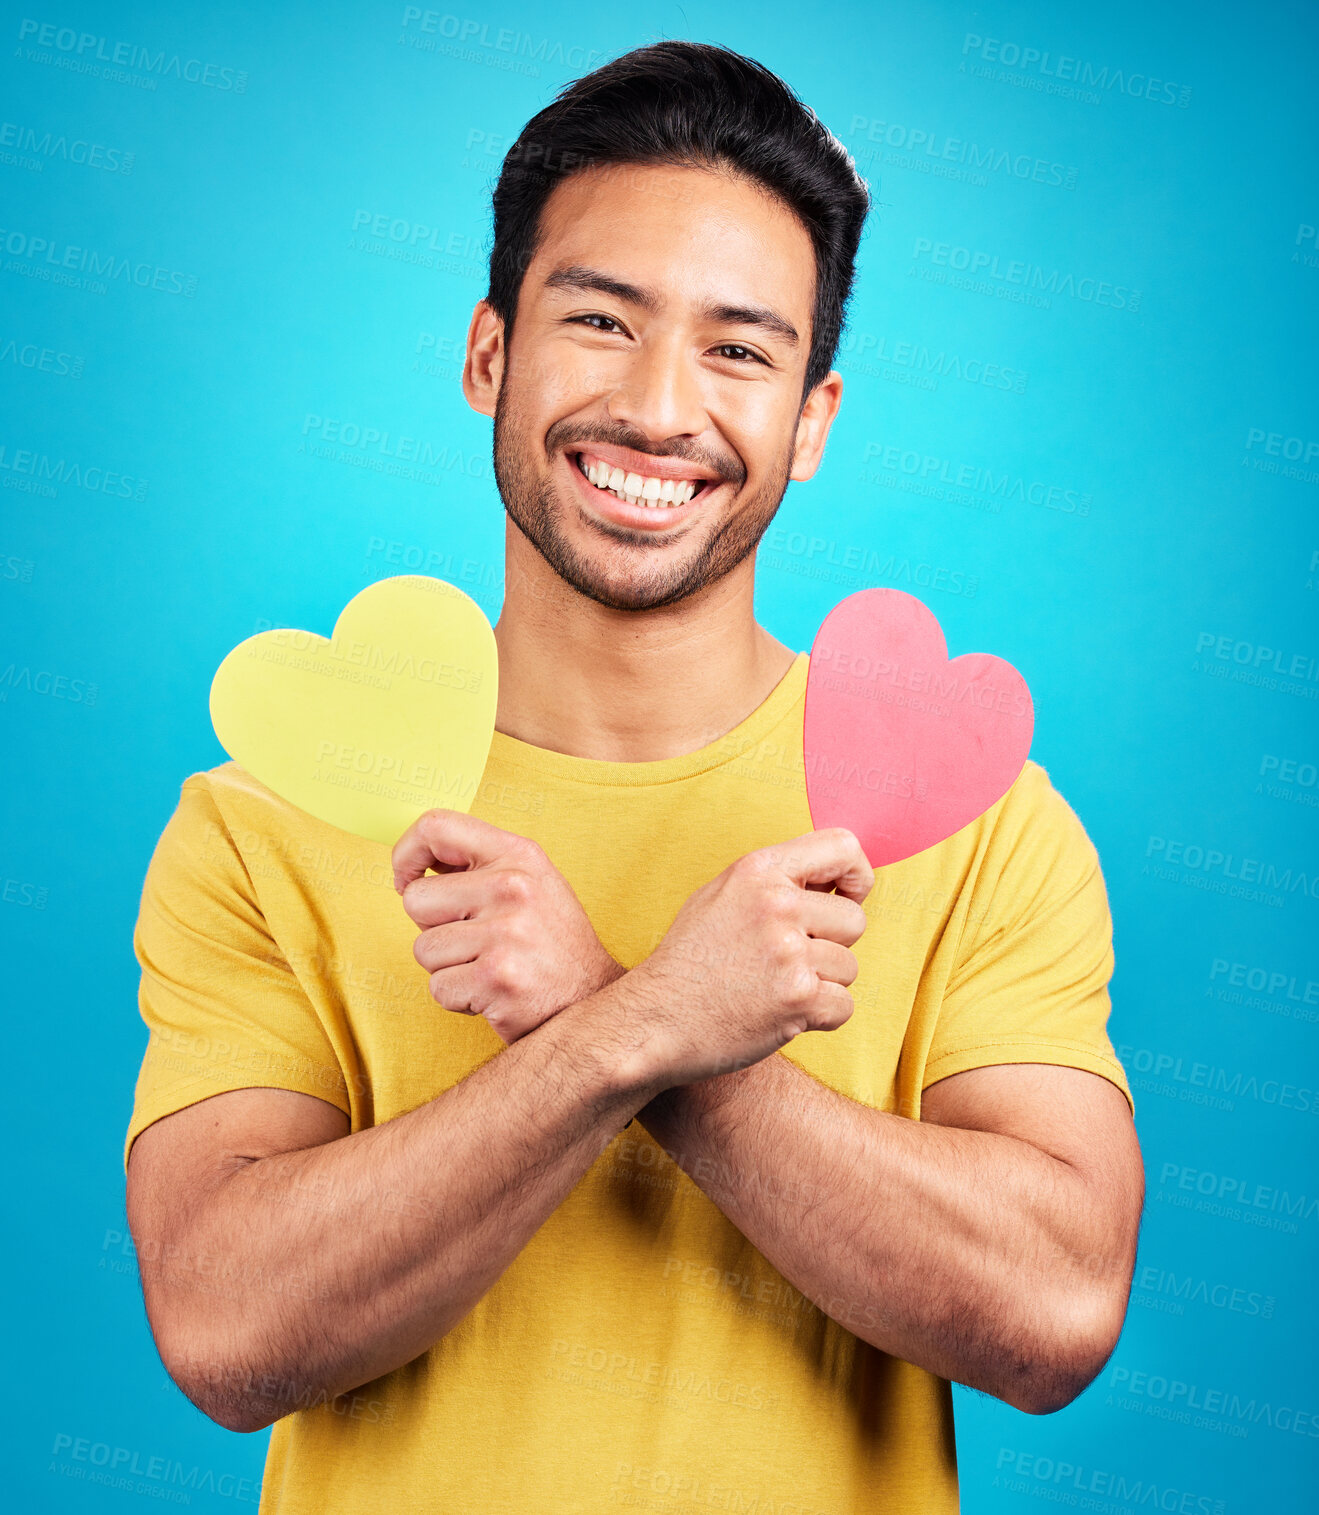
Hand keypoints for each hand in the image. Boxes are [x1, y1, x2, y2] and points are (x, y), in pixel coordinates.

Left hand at [391, 809, 623, 1043]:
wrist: (594, 1000)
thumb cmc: (552, 944)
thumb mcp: (531, 883)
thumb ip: (481, 866)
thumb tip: (416, 860)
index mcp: (518, 855)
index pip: (436, 827)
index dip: (406, 853)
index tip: (407, 879)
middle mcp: (512, 886)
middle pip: (415, 899)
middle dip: (431, 927)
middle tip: (473, 940)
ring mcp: (505, 932)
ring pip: (424, 949)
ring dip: (447, 967)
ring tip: (488, 966)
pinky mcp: (496, 977)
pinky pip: (438, 987)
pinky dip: (458, 998)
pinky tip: (493, 992)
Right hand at [616, 828, 873, 1090]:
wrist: (653, 1020)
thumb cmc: (688, 961)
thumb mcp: (720, 895)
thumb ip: (774, 882)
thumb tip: (834, 880)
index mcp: (758, 870)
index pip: (843, 846)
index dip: (857, 875)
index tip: (846, 897)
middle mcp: (776, 904)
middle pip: (854, 919)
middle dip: (831, 945)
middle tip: (786, 961)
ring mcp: (788, 952)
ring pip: (849, 967)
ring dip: (822, 984)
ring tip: (773, 988)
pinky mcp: (798, 997)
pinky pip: (844, 1006)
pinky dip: (819, 1018)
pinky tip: (779, 1014)